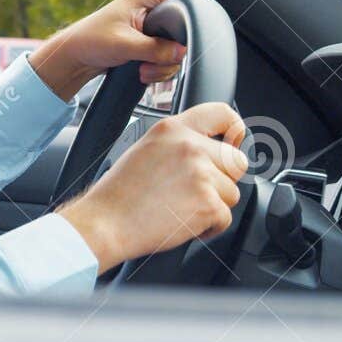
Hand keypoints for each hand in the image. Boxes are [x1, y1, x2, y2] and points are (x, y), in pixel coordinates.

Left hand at [28, 0, 186, 100]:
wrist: (76, 56)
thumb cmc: (91, 40)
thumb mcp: (125, 44)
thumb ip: (156, 49)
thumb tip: (182, 53)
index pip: (185, 3)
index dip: (188, 24)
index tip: (178, 45)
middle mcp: (154, 7)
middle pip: (184, 31)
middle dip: (170, 54)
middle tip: (151, 63)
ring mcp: (154, 26)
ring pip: (177, 49)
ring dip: (163, 65)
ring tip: (142, 70)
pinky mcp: (151, 42)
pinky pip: (167, 57)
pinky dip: (158, 69)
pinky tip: (143, 72)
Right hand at [56, 102, 248, 273]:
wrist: (105, 223)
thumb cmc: (119, 194)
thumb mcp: (146, 149)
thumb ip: (179, 143)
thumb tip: (210, 149)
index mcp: (172, 129)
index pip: (223, 114)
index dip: (235, 131)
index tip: (235, 143)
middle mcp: (189, 146)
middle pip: (236, 161)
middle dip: (222, 180)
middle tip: (194, 191)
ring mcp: (201, 174)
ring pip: (231, 193)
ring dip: (213, 205)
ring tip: (180, 208)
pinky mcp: (208, 203)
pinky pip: (225, 218)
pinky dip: (208, 227)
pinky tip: (182, 223)